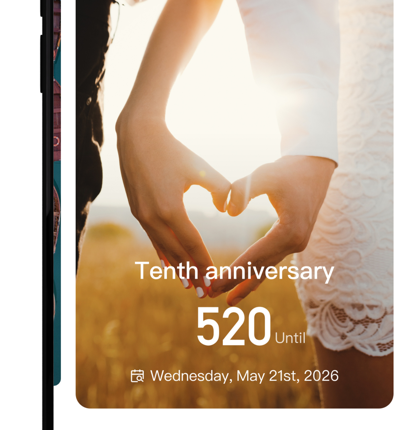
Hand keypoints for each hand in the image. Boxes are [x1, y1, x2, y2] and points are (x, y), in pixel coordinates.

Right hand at [116, 111, 229, 295]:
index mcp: (171, 209)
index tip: (215, 280)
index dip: (204, 263)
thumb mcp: (201, 168)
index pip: (192, 244)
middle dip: (192, 273)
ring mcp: (142, 215)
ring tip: (188, 283)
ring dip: (176, 267)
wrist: (138, 137)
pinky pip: (152, 238)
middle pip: (176, 252)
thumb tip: (227, 211)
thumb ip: (220, 190)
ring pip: (162, 247)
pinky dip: (162, 252)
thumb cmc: (174, 151)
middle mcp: (153, 216)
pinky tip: (168, 264)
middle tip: (205, 292)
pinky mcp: (137, 210)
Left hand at [210, 155, 334, 304]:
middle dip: (234, 282)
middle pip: (259, 268)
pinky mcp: (293, 239)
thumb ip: (243, 191)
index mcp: (289, 232)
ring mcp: (296, 243)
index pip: (254, 258)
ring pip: (267, 268)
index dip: (232, 273)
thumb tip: (228, 212)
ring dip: (246, 283)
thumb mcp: (264, 175)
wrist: (315, 166)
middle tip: (209, 294)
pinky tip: (246, 283)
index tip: (212, 284)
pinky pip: (272, 260)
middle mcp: (295, 243)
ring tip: (228, 300)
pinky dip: (257, 272)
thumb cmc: (289, 169)